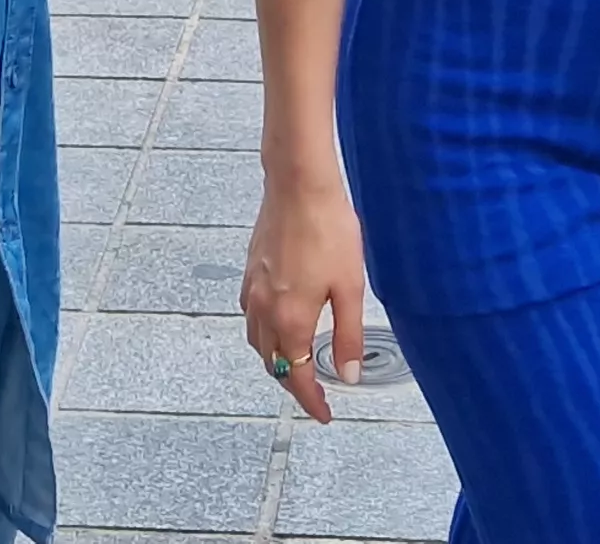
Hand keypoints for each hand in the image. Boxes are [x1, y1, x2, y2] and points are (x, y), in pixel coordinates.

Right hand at [240, 184, 368, 423]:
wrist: (298, 185)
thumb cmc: (328, 229)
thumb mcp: (350, 288)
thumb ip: (349, 335)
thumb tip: (350, 374)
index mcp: (291, 320)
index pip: (298, 377)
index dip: (311, 401)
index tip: (325, 414)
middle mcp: (265, 311)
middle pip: (273, 364)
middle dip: (294, 384)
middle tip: (316, 392)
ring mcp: (253, 290)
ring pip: (257, 342)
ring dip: (276, 359)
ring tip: (299, 362)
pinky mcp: (249, 271)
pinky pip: (250, 315)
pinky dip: (263, 332)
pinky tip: (279, 321)